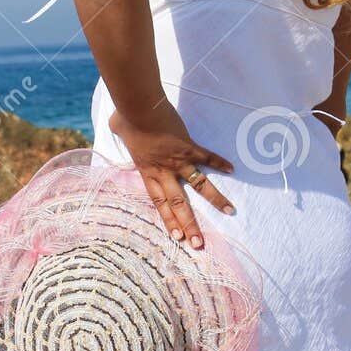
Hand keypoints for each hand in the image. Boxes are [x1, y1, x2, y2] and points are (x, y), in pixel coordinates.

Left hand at [108, 103, 234, 248]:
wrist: (139, 107)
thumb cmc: (127, 117)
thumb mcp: (119, 130)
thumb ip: (121, 133)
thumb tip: (117, 125)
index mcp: (147, 172)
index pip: (160, 204)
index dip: (170, 222)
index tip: (178, 238)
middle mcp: (164, 172)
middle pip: (179, 204)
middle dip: (190, 226)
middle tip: (199, 243)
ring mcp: (179, 160)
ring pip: (200, 185)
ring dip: (216, 199)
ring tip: (230, 211)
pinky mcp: (190, 146)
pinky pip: (207, 157)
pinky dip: (220, 162)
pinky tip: (232, 170)